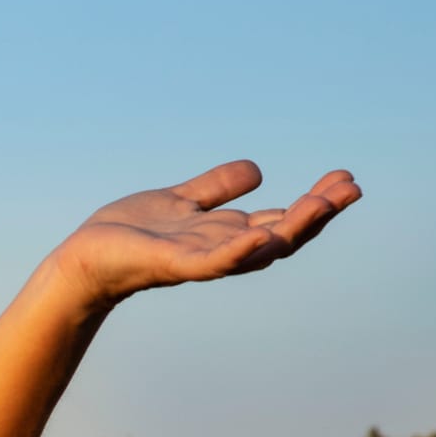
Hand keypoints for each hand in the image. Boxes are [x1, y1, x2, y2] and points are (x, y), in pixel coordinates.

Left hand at [52, 160, 361, 305]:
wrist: (84, 260)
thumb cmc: (128, 236)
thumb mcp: (181, 201)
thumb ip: (216, 188)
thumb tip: (258, 171)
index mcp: (226, 235)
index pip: (283, 220)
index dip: (316, 203)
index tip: (344, 178)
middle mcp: (221, 251)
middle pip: (282, 235)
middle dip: (318, 214)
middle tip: (352, 187)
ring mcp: (199, 260)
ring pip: (257, 249)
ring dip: (292, 228)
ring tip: (322, 204)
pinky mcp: (172, 266)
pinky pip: (211, 263)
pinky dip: (236, 252)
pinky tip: (260, 234)